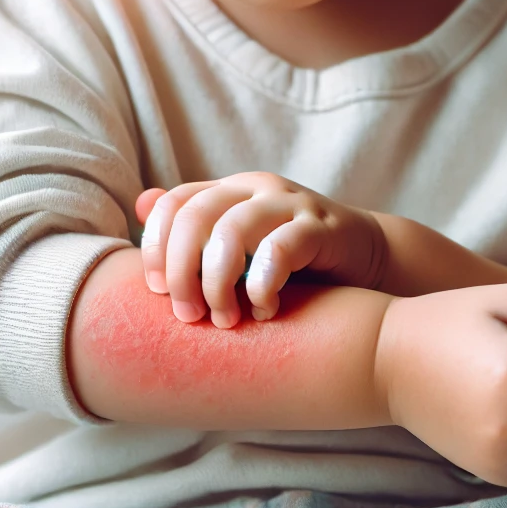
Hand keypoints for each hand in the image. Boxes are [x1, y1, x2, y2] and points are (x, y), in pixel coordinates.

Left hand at [135, 174, 386, 327]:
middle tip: (188, 314)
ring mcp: (289, 204)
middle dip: (181, 270)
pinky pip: (280, 249)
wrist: (366, 256)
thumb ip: (194, 228)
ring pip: (232, 230)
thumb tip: (140, 205)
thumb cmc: (292, 258)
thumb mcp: (239, 242)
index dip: (156, 244)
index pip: (174, 201)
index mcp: (230, 190)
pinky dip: (263, 284)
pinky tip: (265, 310)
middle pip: (196, 215)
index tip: (156, 289)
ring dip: (218, 282)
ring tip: (224, 318)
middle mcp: (256, 188)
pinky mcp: (320, 228)